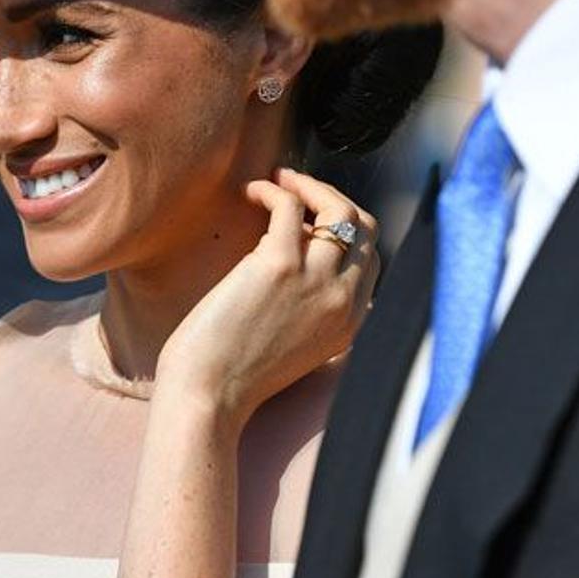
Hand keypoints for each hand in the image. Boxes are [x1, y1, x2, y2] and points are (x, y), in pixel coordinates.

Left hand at [156, 167, 379, 427]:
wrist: (208, 396)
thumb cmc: (235, 375)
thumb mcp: (299, 348)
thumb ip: (316, 311)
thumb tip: (305, 257)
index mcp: (351, 323)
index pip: (370, 257)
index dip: (345, 229)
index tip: (313, 218)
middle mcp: (344, 300)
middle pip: (364, 227)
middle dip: (334, 198)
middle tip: (300, 189)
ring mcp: (316, 280)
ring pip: (338, 208)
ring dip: (308, 185)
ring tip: (279, 180)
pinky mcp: (280, 264)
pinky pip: (289, 204)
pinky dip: (273, 189)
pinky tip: (251, 191)